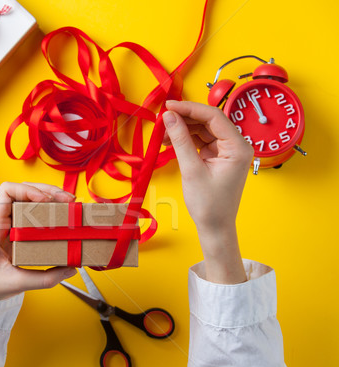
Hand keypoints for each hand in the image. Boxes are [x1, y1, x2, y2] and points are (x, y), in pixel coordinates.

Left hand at [0, 182, 77, 300]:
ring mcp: (8, 225)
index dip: (28, 190)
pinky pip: (31, 215)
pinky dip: (46, 212)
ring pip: (28, 200)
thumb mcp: (15, 283)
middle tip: (68, 200)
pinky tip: (59, 217)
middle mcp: (1, 221)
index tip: (46, 201)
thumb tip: (70, 269)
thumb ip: (44, 278)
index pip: (6, 192)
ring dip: (49, 198)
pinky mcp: (15, 233)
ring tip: (68, 205)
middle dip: (47, 191)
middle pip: (23, 190)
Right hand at [162, 100, 252, 283]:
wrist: (215, 227)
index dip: (189, 108)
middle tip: (162, 118)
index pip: (213, 117)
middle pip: (208, 121)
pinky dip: (185, 139)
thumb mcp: (192, 170)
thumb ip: (180, 140)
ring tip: (162, 133)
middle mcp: (236, 145)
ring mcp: (227, 151)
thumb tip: (168, 117)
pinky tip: (170, 141)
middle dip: (184, 118)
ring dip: (182, 129)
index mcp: (238, 147)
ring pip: (202, 130)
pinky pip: (200, 141)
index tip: (168, 106)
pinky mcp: (217, 157)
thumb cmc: (209, 204)